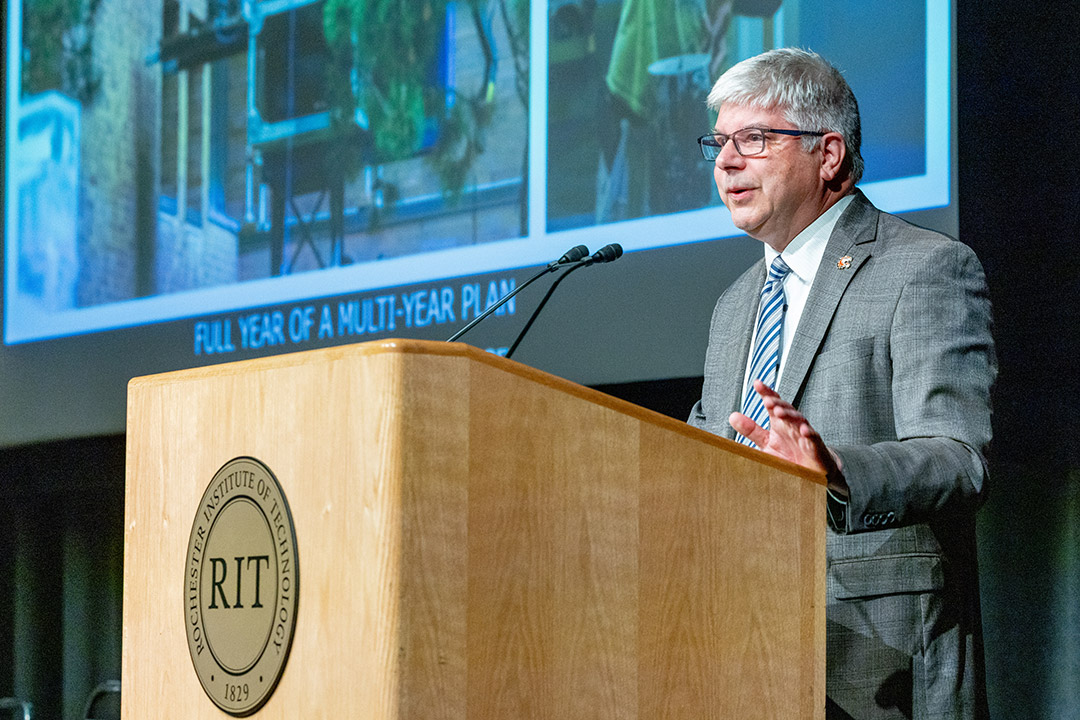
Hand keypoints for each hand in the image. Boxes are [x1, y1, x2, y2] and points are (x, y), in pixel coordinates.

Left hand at [729, 380, 848, 497]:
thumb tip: (732, 416)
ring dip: (790, 415)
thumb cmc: (788, 456)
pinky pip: (813, 438)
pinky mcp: (815, 447)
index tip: (757, 384)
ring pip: (799, 420)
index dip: (766, 393)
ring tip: (779, 412)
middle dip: (777, 403)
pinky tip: (804, 431)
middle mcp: (792, 425)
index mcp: (779, 423)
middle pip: (786, 409)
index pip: (773, 404)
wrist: (809, 473)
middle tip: (767, 401)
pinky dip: (809, 434)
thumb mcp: (766, 443)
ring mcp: (805, 435)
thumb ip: (751, 430)